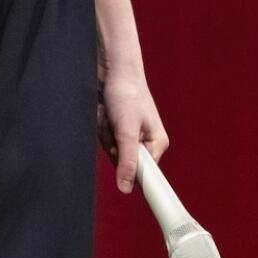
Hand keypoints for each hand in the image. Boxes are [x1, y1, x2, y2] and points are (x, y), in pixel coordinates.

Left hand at [96, 62, 166, 193]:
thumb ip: (127, 160)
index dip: (129, 171)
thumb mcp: (127, 130)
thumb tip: (126, 188)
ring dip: (105, 134)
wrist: (113, 69)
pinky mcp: (118, 130)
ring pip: (111, 151)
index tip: (122, 164)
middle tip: (114, 125)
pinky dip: (101, 127)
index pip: (144, 174)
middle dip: (112, 145)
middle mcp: (146, 142)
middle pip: (122, 163)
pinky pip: (105, 140)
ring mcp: (130, 136)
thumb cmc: (126, 93)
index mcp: (156, 144)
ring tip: (110, 115)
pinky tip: (105, 113)